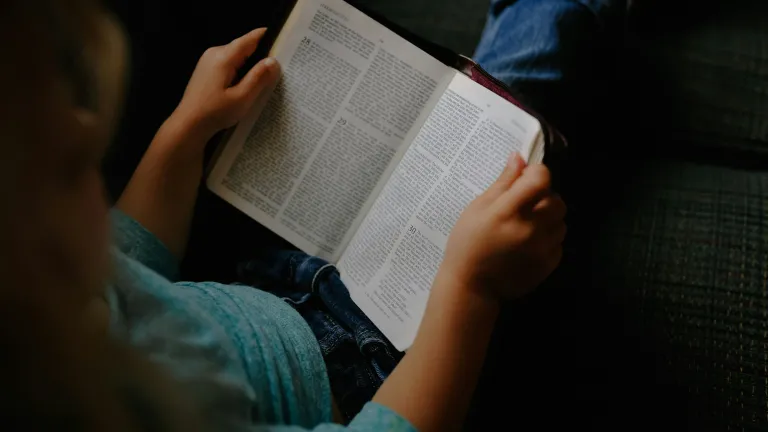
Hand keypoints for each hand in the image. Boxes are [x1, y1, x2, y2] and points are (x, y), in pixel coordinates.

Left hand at [171, 28, 280, 141]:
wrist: (188, 124)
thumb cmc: (215, 112)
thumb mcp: (242, 98)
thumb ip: (258, 77)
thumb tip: (273, 60)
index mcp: (224, 57)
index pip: (249, 39)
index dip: (267, 37)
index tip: (282, 40)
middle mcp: (214, 53)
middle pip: (243, 47)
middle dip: (259, 56)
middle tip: (276, 70)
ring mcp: (208, 60)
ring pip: (236, 57)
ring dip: (248, 66)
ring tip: (262, 81)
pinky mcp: (206, 70)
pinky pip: (228, 64)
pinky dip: (238, 71)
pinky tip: (243, 86)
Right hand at [438, 153, 565, 300]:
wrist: (472, 286)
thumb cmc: (468, 243)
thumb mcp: (477, 208)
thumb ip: (503, 183)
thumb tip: (519, 158)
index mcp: (509, 211)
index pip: (540, 179)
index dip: (535, 173)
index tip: (523, 179)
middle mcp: (531, 229)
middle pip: (556, 199)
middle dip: (543, 196)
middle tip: (524, 204)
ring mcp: (543, 248)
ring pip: (560, 221)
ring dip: (548, 217)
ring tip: (527, 225)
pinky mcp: (549, 264)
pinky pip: (559, 241)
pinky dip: (548, 238)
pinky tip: (529, 243)